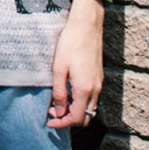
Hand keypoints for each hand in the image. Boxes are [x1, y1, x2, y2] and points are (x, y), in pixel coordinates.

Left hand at [48, 0, 104, 128]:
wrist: (87, 25)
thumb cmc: (71, 43)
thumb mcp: (58, 68)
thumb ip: (59, 91)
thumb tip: (58, 111)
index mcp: (85, 90)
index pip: (76, 118)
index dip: (62, 124)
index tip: (49, 122)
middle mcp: (95, 90)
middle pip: (86, 118)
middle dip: (69, 120)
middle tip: (52, 114)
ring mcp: (99, 84)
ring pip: (90, 109)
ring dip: (75, 112)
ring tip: (58, 104)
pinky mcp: (98, 77)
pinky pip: (92, 98)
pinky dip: (81, 103)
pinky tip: (68, 93)